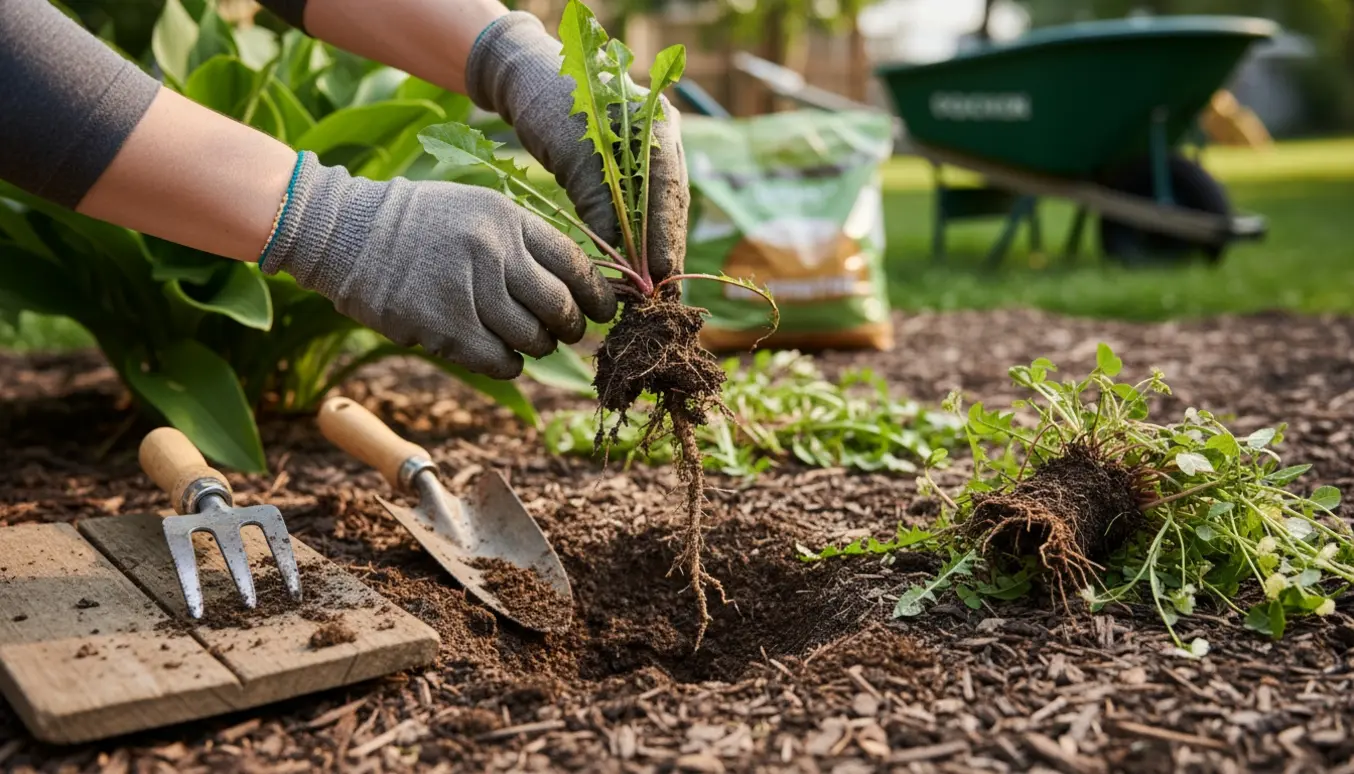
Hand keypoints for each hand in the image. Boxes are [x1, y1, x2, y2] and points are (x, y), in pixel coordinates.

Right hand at [261, 153, 616, 378]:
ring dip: (537, 347)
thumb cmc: (418, 224)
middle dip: (571, 327)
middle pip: (560, 307)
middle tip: (565, 332)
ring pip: (534, 340)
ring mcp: (469, 292)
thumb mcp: (477, 209)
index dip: (598, 295)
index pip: (576, 264)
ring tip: (526, 341)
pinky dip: (510, 365)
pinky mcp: (444, 329)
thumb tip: (574, 285)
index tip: (604, 310)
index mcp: (508, 219)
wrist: (346, 233)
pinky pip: (500, 361)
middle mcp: (494, 253)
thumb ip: (523, 241)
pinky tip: (501, 355)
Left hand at [466, 12, 688, 282]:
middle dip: (666, 249)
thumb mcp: (571, 152)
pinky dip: (641, 238)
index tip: (660, 271)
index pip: (667, 188)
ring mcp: (652, 151)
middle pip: (671, 203)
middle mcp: (662, 137)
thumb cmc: (548, 103)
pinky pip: (645, 209)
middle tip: (663, 292)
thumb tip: (620, 252)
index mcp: (655, 123)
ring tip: (655, 289)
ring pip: (662, 210)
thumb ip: (597, 199)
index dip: (665, 234)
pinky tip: (638, 267)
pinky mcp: (634, 167)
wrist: (528, 77)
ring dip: (657, 249)